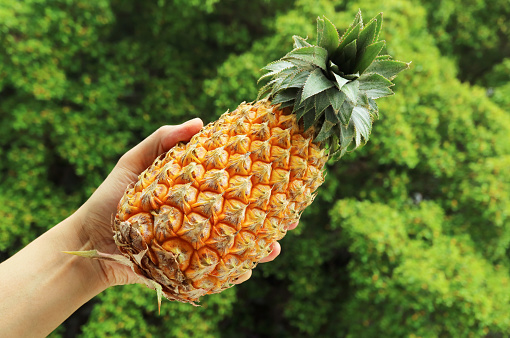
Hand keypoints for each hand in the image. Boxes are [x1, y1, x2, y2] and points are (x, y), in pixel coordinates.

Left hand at [74, 118, 291, 287]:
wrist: (89, 242)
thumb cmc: (111, 198)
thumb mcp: (133, 163)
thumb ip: (162, 140)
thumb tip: (199, 122)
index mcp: (194, 192)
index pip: (231, 184)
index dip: (256, 180)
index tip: (280, 174)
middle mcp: (201, 218)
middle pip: (242, 217)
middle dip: (269, 217)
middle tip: (291, 215)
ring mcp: (197, 244)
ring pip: (236, 245)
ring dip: (259, 246)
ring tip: (275, 246)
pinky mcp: (188, 268)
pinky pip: (217, 269)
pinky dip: (235, 270)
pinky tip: (248, 267)